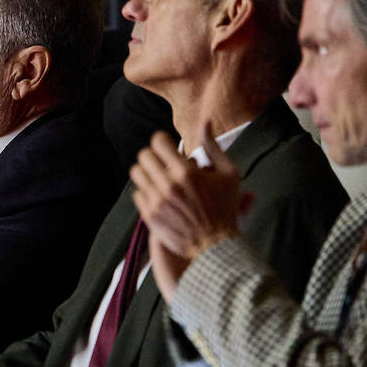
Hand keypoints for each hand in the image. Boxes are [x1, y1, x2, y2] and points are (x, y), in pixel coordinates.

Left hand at [130, 128, 248, 302]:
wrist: (216, 246)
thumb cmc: (226, 208)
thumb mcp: (229, 174)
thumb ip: (213, 146)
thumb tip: (205, 121)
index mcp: (187, 173)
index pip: (158, 141)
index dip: (162, 141)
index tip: (167, 147)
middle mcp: (169, 185)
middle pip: (144, 155)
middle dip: (154, 155)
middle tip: (163, 162)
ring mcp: (157, 201)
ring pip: (137, 173)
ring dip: (147, 172)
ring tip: (159, 178)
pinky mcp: (150, 216)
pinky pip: (137, 194)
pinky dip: (147, 192)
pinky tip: (160, 196)